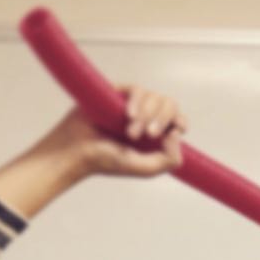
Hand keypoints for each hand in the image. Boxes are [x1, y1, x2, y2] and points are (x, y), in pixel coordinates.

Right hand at [0, 85, 187, 217]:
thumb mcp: (146, 169)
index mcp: (156, 137)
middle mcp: (146, 119)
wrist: (78, 150)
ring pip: (155, 97)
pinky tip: (128, 116)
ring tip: (130, 132)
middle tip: (148, 135)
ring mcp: (132, 105)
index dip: (180, 121)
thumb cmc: (108, 161)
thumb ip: (169, 160)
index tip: (177, 129)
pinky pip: (138, 90)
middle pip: (169, 105)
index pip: (177, 121)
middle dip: (162, 119)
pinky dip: (137, 102)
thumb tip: (176, 134)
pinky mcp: (118, 93)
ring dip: (146, 115)